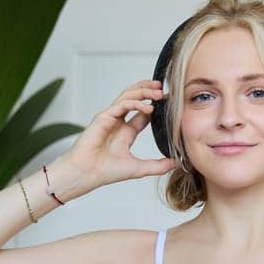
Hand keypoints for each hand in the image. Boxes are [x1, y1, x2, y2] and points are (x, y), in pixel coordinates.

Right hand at [59, 79, 178, 190]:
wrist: (87, 174)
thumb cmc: (105, 172)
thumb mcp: (139, 169)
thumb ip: (157, 166)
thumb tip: (176, 164)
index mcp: (126, 132)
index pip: (143, 113)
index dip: (156, 106)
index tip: (170, 103)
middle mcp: (118, 122)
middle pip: (135, 98)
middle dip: (149, 91)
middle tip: (164, 89)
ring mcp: (110, 118)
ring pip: (128, 96)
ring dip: (144, 92)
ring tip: (159, 93)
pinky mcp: (103, 117)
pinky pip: (121, 104)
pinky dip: (135, 103)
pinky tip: (148, 107)